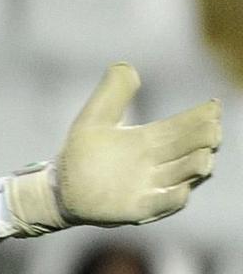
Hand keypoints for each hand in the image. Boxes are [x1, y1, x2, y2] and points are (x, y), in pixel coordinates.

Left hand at [6, 63, 220, 233]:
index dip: (200, 116)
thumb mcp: (96, 118)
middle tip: (212, 129)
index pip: (182, 125)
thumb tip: (127, 66)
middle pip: (188, 149)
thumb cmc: (82, 154)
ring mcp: (150, 186)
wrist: (60, 188)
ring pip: (182, 176)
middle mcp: (157, 163)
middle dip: (203, 139)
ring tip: (204, 157)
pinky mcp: (137, 208)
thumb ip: (112, 93)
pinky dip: (172, 199)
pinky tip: (181, 191)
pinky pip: (160, 204)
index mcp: (151, 140)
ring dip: (193, 167)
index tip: (213, 105)